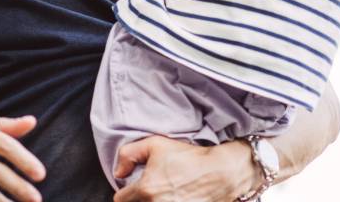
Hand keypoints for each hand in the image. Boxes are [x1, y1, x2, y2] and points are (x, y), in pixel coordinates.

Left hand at [111, 136, 259, 201]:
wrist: (220, 173)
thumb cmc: (189, 157)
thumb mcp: (155, 144)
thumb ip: (128, 154)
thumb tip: (118, 172)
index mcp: (146, 189)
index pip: (120, 199)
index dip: (124, 191)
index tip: (132, 186)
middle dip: (138, 199)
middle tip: (150, 189)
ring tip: (162, 194)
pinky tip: (172, 198)